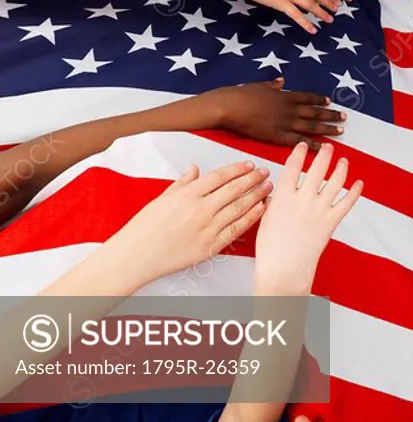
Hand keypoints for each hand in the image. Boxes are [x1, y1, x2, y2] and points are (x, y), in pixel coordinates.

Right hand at [111, 161, 271, 282]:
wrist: (136, 256)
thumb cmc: (144, 228)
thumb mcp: (161, 198)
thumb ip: (182, 183)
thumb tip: (195, 169)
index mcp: (188, 194)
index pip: (220, 176)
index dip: (238, 169)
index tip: (250, 165)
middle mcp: (200, 209)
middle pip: (234, 189)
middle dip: (253, 179)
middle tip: (265, 173)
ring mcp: (207, 228)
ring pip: (239, 207)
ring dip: (257, 195)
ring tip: (268, 188)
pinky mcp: (211, 245)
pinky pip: (237, 228)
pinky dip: (251, 217)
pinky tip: (261, 208)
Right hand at [200, 78, 344, 147]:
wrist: (230, 107)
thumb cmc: (241, 94)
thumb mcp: (259, 85)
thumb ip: (273, 84)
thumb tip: (281, 81)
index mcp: (285, 95)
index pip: (307, 97)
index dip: (319, 100)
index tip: (330, 101)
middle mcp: (290, 109)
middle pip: (315, 112)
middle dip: (331, 114)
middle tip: (344, 117)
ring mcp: (285, 123)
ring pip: (312, 126)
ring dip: (327, 128)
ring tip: (340, 130)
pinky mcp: (278, 136)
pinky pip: (299, 142)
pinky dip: (312, 145)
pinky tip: (323, 148)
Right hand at [254, 142, 362, 294]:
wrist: (284, 269)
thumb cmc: (271, 248)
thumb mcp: (266, 219)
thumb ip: (276, 202)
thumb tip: (279, 193)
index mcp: (283, 196)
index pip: (292, 166)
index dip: (299, 152)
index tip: (303, 145)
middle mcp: (303, 199)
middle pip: (317, 168)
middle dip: (324, 154)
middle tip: (328, 147)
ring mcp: (319, 210)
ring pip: (335, 181)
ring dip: (341, 168)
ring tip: (344, 160)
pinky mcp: (331, 222)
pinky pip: (347, 202)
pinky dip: (355, 192)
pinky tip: (359, 183)